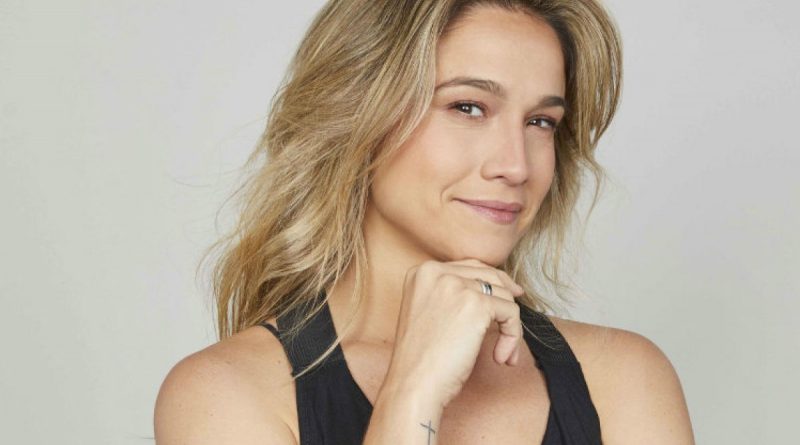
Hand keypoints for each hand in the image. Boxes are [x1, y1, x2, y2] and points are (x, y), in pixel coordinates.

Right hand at [386, 258, 524, 407]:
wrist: (413, 384)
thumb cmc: (421, 359)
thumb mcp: (429, 313)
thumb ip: (452, 294)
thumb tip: (496, 287)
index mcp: (421, 272)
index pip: (469, 267)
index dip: (493, 282)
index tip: (510, 296)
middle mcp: (436, 272)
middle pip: (489, 275)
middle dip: (506, 300)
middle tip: (514, 324)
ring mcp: (456, 285)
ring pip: (504, 295)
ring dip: (509, 327)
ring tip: (502, 354)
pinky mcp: (476, 304)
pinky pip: (511, 313)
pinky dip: (512, 336)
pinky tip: (500, 357)